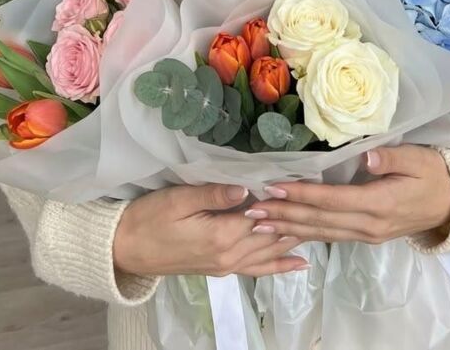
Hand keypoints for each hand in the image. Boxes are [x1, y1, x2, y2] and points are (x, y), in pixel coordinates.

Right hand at [113, 183, 309, 278]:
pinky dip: (280, 266)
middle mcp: (230, 255)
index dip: (284, 199)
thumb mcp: (179, 200)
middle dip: (296, 218)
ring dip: (294, 240)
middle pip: (272, 236)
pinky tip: (300, 264)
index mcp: (222, 236)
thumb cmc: (150, 219)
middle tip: (323, 200)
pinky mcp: (221, 269)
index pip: (263, 215)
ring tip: (320, 226)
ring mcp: (227, 265)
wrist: (126, 249)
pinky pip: (258, 269)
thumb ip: (214, 195)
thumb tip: (246, 187)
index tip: (306, 181)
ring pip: (270, 254)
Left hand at [245, 145, 449, 244]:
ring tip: (258, 224)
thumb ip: (393, 158)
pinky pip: (329, 236)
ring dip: (288, 228)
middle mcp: (368, 225)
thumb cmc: (435, 174)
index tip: (274, 188)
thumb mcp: (419, 159)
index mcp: (378, 205)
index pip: (332, 200)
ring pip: (320, 233)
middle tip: (252, 211)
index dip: (302, 195)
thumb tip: (367, 155)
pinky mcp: (365, 236)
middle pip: (319, 221)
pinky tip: (286, 232)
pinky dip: (304, 234)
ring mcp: (366, 235)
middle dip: (283, 216)